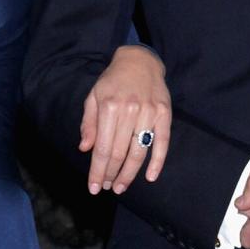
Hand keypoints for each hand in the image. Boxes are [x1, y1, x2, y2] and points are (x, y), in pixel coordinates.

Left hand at [80, 45, 170, 193]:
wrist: (139, 60)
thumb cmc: (113, 81)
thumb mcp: (94, 96)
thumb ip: (89, 123)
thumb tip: (85, 148)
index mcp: (109, 107)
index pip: (103, 148)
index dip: (98, 171)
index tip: (94, 187)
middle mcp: (129, 110)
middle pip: (120, 153)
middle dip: (112, 175)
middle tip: (108, 188)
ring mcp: (149, 112)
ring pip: (139, 151)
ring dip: (130, 174)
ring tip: (121, 186)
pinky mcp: (164, 114)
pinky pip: (162, 142)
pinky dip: (157, 162)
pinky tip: (150, 177)